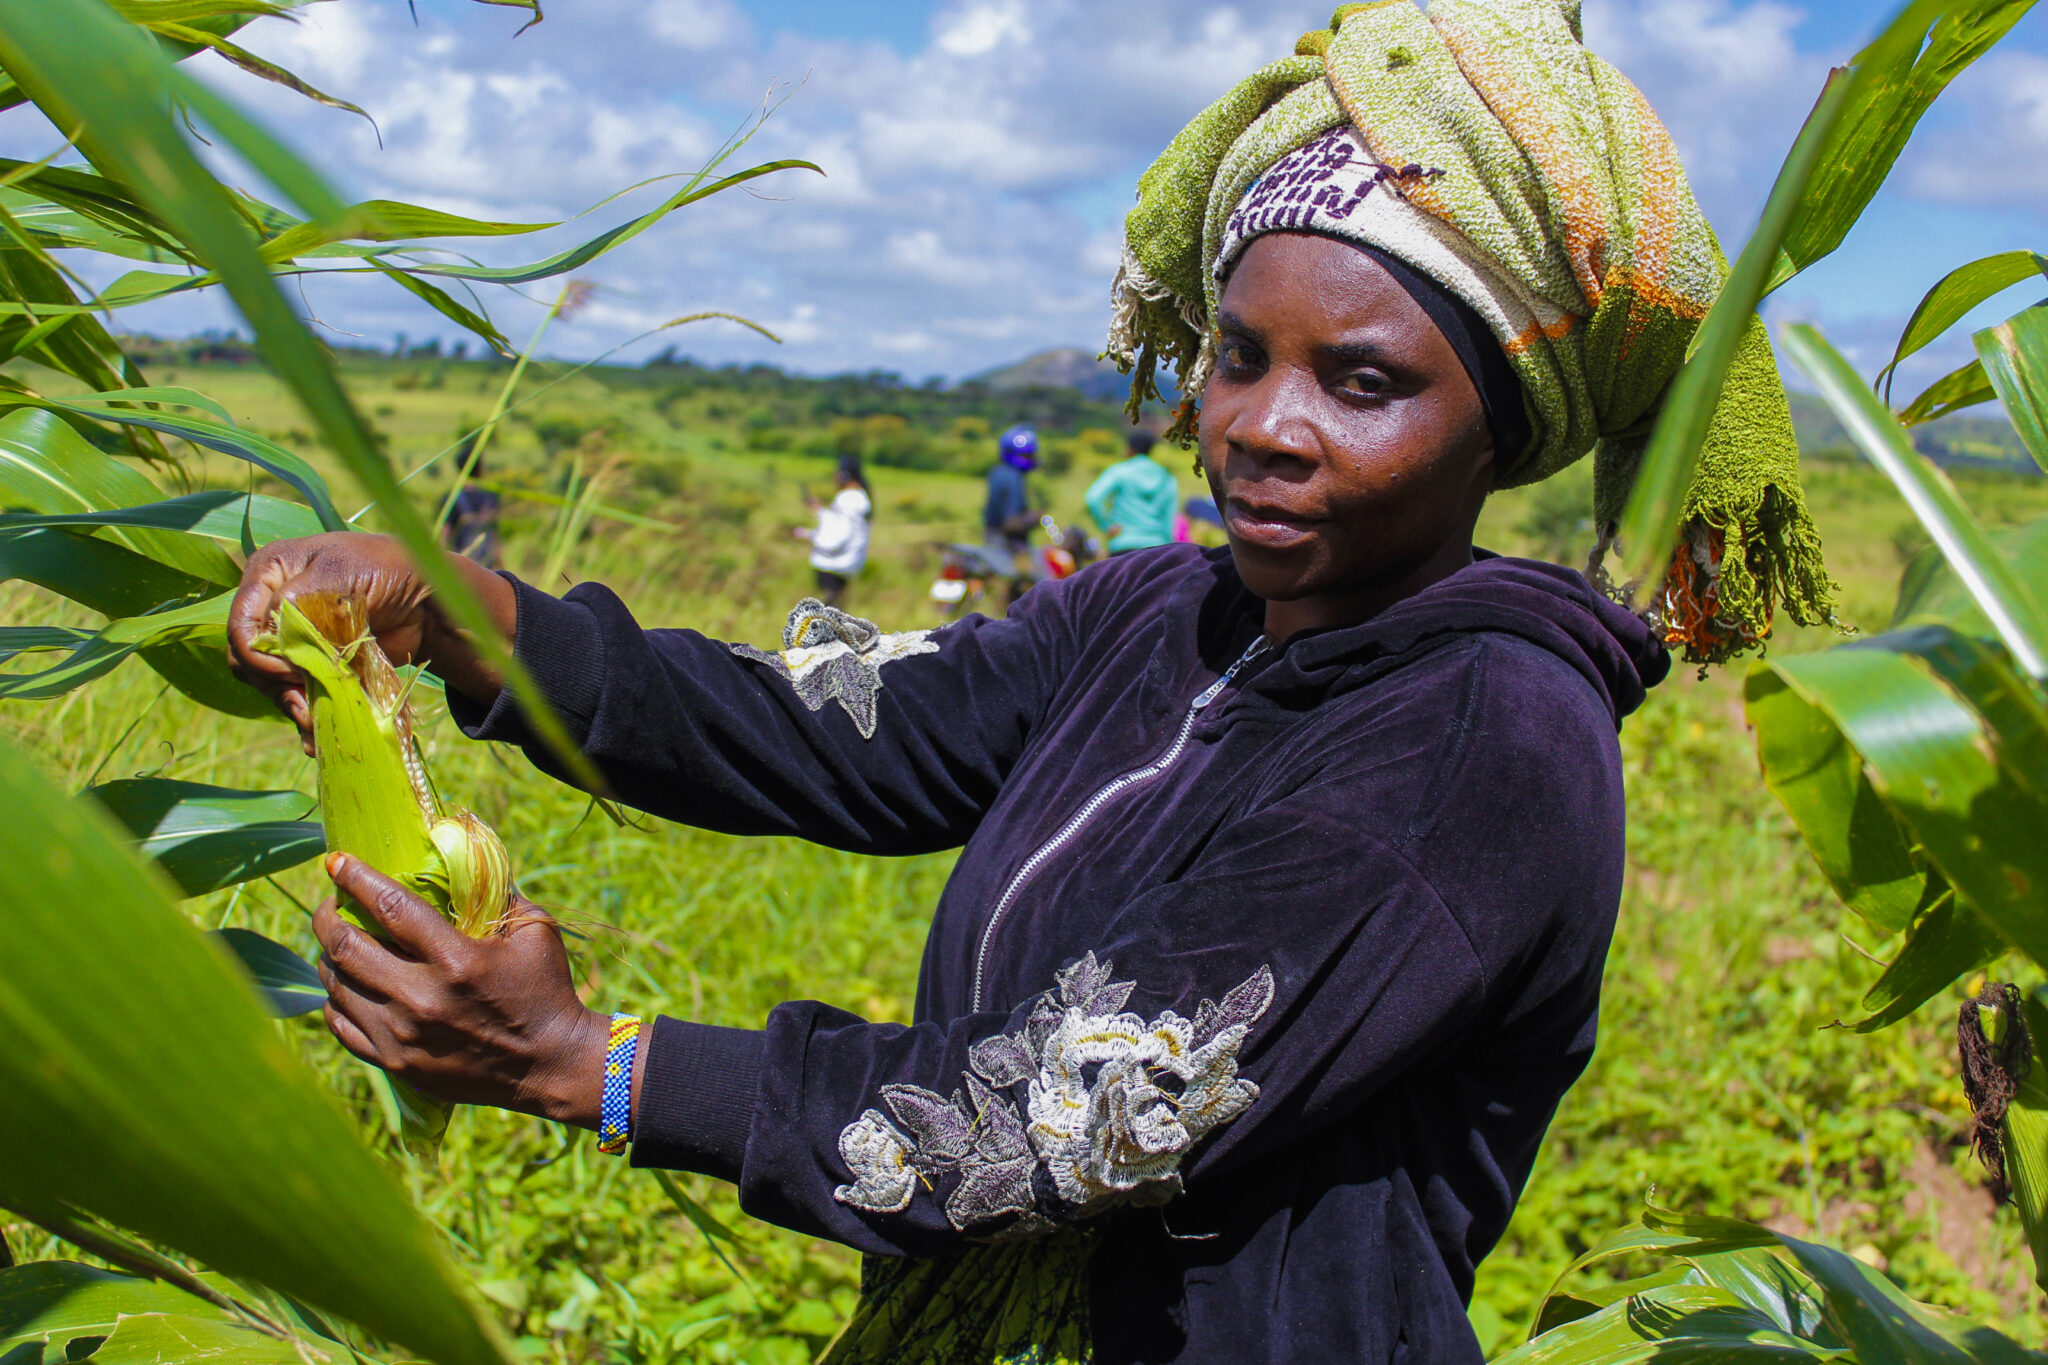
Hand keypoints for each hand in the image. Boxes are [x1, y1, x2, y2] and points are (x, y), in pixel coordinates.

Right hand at [227, 532, 516, 749]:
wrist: (427, 599)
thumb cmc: (387, 568)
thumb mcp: (340, 572)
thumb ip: (299, 601)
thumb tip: (272, 637)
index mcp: (270, 574)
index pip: (241, 622)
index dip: (256, 652)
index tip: (287, 671)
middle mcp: (272, 608)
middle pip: (249, 658)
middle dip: (273, 683)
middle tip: (302, 699)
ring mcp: (293, 641)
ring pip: (271, 683)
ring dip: (291, 704)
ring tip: (313, 720)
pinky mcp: (315, 667)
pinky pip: (298, 696)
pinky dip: (307, 717)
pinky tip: (315, 740)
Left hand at [314, 853, 612, 1127]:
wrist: (551, 1065)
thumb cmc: (547, 990)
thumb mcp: (536, 933)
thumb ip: (499, 896)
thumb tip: (462, 865)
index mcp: (457, 960)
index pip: (390, 907)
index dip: (356, 878)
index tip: (337, 861)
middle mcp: (421, 998)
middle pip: (347, 946)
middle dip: (327, 916)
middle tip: (331, 903)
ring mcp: (403, 1035)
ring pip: (337, 986)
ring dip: (329, 955)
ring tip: (337, 941)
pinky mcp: (396, 1063)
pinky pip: (341, 1026)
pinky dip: (335, 999)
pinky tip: (345, 984)